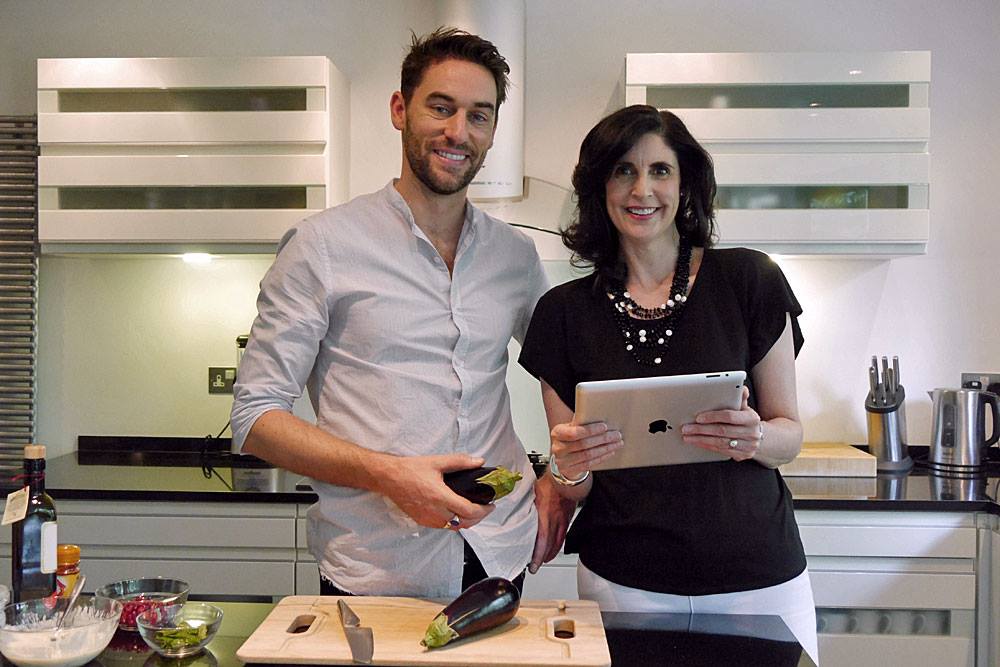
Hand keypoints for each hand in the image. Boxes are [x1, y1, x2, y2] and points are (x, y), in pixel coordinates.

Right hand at [377, 454, 493, 529]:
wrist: (389, 478)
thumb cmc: (411, 469)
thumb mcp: (437, 462)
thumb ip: (460, 462)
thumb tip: (479, 462)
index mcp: (440, 497)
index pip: (468, 511)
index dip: (483, 510)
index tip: (491, 504)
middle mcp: (435, 512)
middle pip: (464, 523)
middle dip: (478, 517)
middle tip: (485, 507)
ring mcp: (428, 519)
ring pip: (454, 527)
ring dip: (466, 521)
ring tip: (473, 510)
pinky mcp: (422, 521)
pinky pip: (443, 526)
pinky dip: (453, 522)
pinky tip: (456, 512)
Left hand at [529, 475, 577, 573]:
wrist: (566, 475)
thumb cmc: (549, 481)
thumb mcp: (532, 493)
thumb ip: (526, 504)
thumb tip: (515, 508)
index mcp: (545, 515)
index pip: (542, 541)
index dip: (537, 555)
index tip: (533, 565)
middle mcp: (555, 520)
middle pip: (549, 545)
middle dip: (542, 558)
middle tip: (535, 567)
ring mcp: (563, 520)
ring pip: (557, 542)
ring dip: (550, 553)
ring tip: (544, 560)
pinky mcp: (568, 518)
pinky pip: (563, 535)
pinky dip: (559, 544)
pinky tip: (556, 547)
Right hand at [549, 421, 622, 480]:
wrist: (562, 457)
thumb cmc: (569, 438)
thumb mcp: (570, 428)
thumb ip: (580, 422)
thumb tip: (597, 413)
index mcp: (557, 433)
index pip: (574, 432)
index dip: (590, 430)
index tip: (604, 427)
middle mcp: (558, 448)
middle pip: (583, 444)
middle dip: (603, 439)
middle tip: (616, 435)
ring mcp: (563, 461)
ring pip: (588, 455)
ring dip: (605, 449)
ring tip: (617, 443)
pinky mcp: (570, 470)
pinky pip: (589, 464)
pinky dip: (602, 457)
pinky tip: (610, 452)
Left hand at [680, 386, 762, 461]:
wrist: (761, 438)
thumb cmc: (746, 420)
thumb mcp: (745, 408)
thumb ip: (739, 398)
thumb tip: (740, 387)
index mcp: (752, 419)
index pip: (729, 416)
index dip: (713, 417)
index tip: (698, 418)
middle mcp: (751, 433)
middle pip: (722, 431)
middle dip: (701, 430)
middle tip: (686, 428)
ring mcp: (748, 446)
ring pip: (720, 443)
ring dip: (701, 440)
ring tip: (688, 436)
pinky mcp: (743, 455)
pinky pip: (722, 451)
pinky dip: (708, 446)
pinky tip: (698, 443)